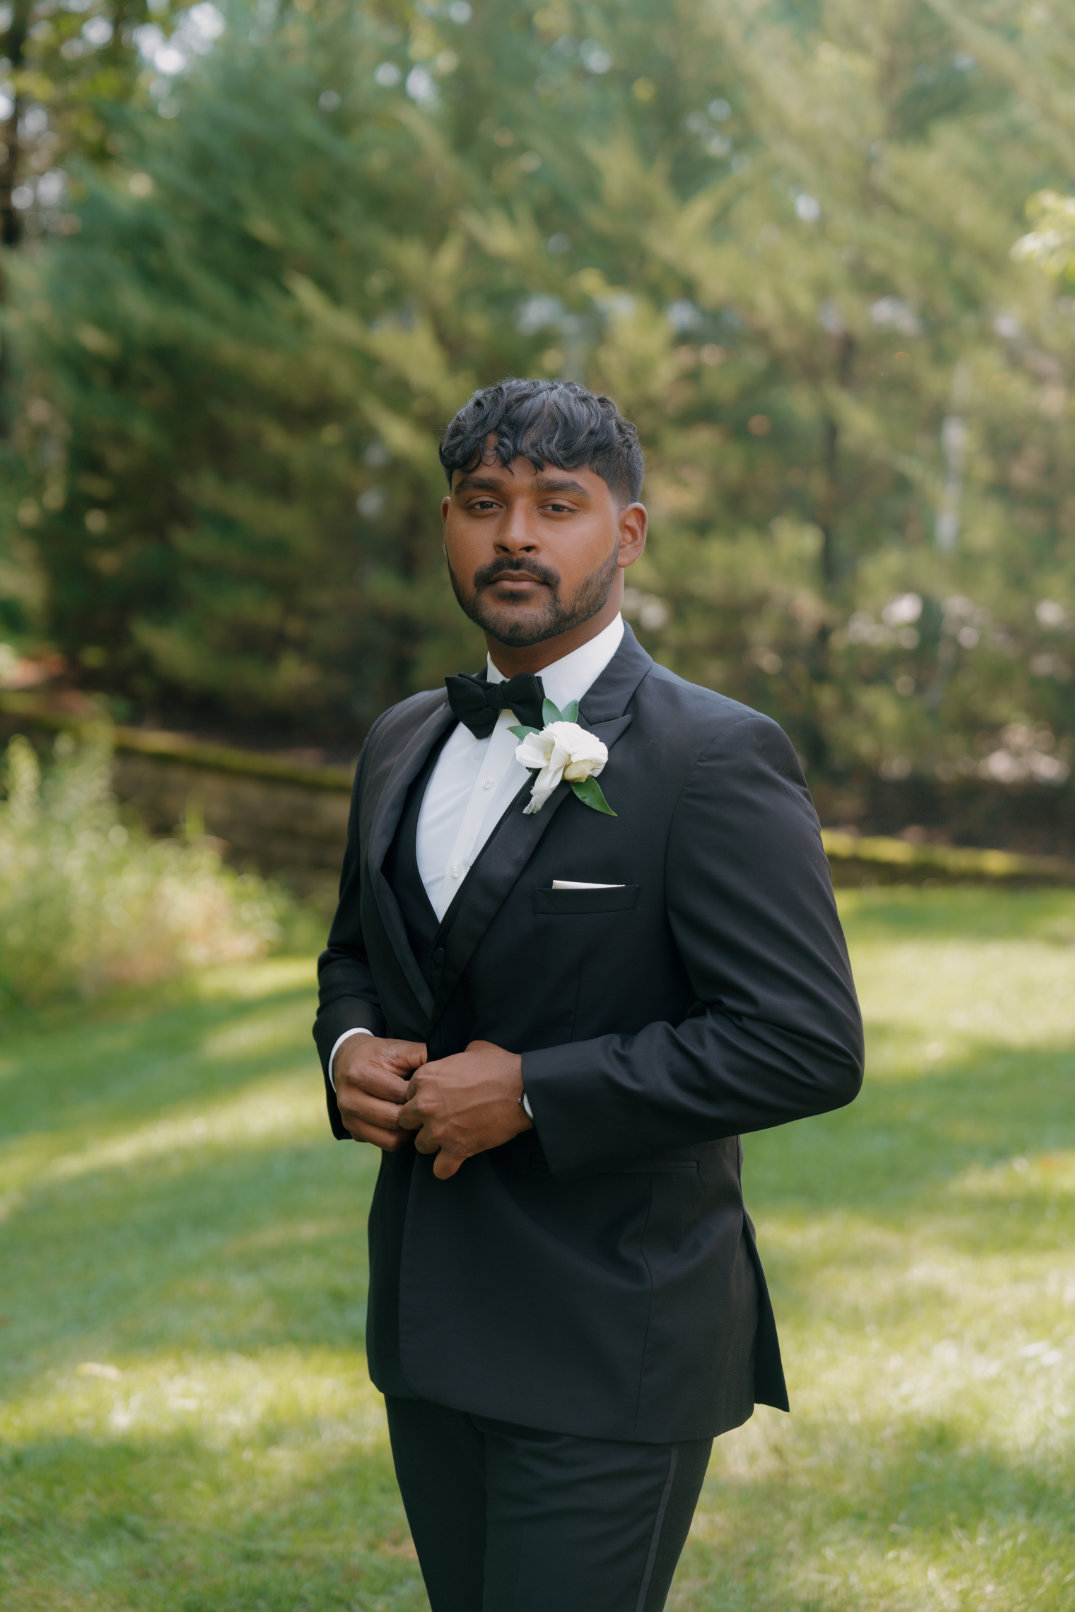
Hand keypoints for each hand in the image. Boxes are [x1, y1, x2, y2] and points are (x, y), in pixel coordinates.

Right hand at [334, 1035, 426, 1150]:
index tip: (430, 1090)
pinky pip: (383, 1144)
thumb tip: (448, 1069)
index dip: (419, 1094)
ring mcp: (348, 1118)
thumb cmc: (380, 1055)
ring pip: (390, 1139)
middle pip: (394, 1119)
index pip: (398, 1094)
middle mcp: (348, 1099)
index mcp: (359, 1074)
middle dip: (415, 1115)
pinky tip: (403, 1122)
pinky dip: (397, 1136)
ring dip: (408, 1131)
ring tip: (416, 1116)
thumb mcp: (399, 1048)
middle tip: (427, 1107)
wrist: (347, 1060)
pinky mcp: (351, 1131)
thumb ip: (422, 1056)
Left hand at [397, 1039, 531, 1179]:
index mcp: (426, 1078)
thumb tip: (456, 1061)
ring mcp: (439, 1129)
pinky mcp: (457, 1149)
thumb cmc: (500, 1067)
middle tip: (438, 1120)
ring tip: (449, 1138)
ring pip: (420, 1145)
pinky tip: (455, 1159)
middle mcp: (426, 1104)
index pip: (407, 1093)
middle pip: (406, 1120)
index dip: (421, 1097)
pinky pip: (440, 1169)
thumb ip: (454, 1059)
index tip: (435, 1100)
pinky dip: (447, 1167)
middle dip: (419, 1121)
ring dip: (433, 1143)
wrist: (522, 1089)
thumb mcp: (472, 1050)